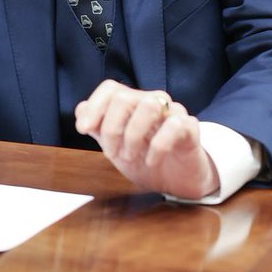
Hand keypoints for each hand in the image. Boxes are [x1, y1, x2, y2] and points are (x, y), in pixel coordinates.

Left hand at [75, 80, 217, 199]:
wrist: (178, 182)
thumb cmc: (146, 159)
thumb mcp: (116, 147)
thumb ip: (98, 128)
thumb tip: (81, 111)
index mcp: (133, 103)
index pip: (111, 89)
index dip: (94, 106)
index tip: (84, 130)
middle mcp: (152, 102)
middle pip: (124, 98)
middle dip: (112, 129)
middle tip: (112, 154)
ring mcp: (173, 112)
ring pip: (149, 105)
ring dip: (133, 135)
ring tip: (131, 156)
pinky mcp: (190, 128)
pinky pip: (175, 125)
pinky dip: (158, 146)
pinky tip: (152, 161)